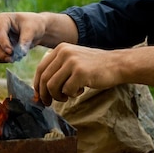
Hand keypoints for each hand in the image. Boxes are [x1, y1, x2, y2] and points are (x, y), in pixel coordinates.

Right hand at [0, 12, 44, 62]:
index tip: (11, 52)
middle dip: (0, 53)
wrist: (36, 30)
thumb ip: (26, 40)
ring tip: (13, 59)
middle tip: (12, 59)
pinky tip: (10, 59)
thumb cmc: (34, 25)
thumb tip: (21, 53)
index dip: (4, 43)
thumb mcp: (32, 30)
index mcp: (3, 18)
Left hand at [33, 43, 153, 104]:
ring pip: (52, 86)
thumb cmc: (94, 67)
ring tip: (67, 96)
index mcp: (60, 48)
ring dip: (58, 96)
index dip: (37, 85)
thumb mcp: (73, 60)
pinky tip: (81, 90)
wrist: (117, 65)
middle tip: (48, 103)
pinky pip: (67, 90)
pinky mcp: (80, 72)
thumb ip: (58, 69)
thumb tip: (39, 90)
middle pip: (44, 78)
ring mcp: (72, 62)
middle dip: (44, 95)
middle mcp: (64, 52)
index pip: (40, 68)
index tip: (38, 97)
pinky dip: (71, 95)